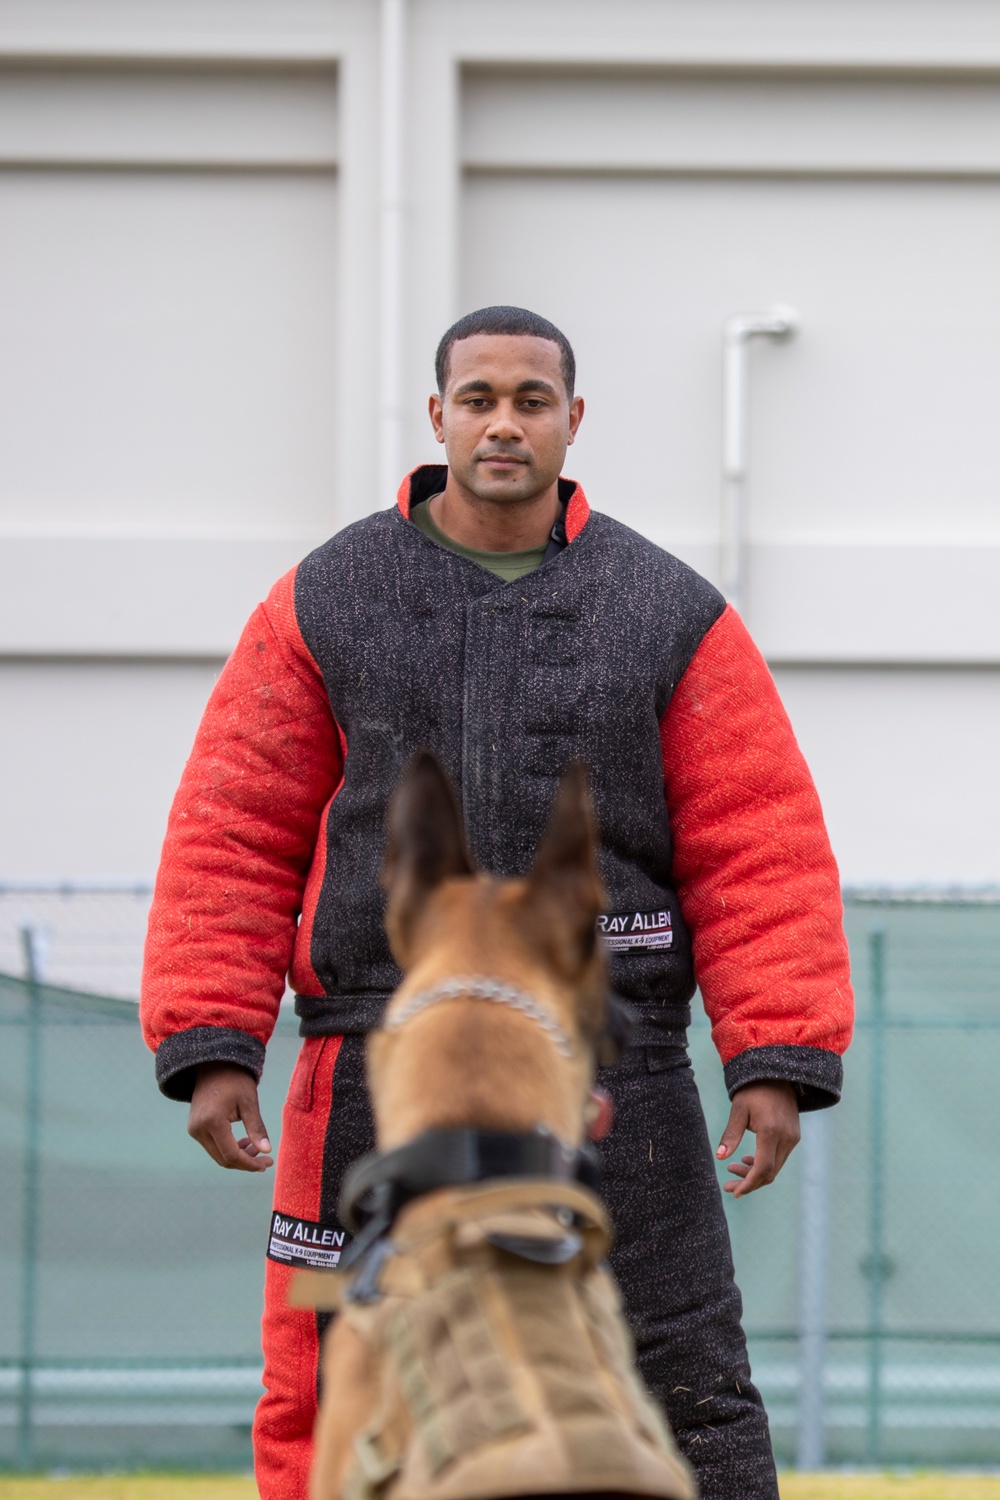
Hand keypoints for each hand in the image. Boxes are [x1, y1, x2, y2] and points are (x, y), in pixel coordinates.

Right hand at [188, 1063, 273, 1171]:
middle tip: (266, 1159)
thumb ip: (256, 1128)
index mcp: (212, 1121)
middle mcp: (199, 1129)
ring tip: (256, 1148)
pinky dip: (228, 1148)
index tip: (267, 1164)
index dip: (250, 1164)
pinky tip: (244, 1142)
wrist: (213, 1065)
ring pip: (217, 1155)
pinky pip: (213, 1146)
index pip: (231, 1154)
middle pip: (223, 1159)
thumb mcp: (249, 1102)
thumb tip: (267, 1150)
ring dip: (237, 1156)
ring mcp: (194, 1130)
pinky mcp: (194, 1129)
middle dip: (246, 1162)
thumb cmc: (235, 1080)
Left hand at [716, 1081, 799, 1196]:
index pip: (763, 1168)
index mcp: (771, 1131)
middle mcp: (786, 1138)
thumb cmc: (753, 1090)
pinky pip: (779, 1158)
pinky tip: (747, 1160)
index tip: (734, 1192)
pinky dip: (764, 1164)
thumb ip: (730, 1134)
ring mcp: (793, 1138)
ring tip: (732, 1169)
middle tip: (728, 1184)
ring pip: (775, 1167)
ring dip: (755, 1173)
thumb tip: (719, 1157)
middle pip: (770, 1172)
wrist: (777, 1074)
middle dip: (749, 1182)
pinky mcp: (794, 1136)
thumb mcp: (738, 1109)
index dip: (749, 1183)